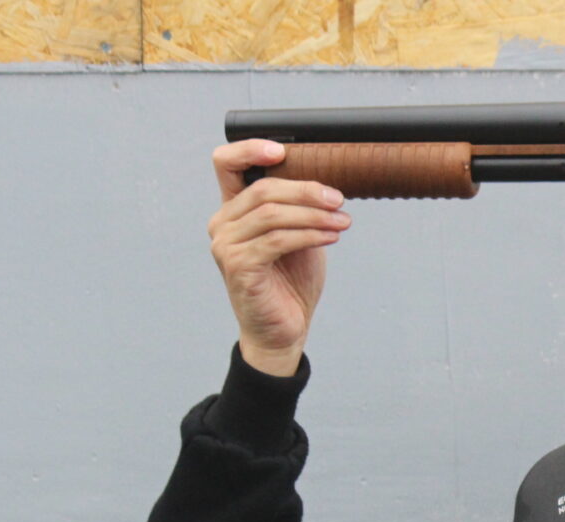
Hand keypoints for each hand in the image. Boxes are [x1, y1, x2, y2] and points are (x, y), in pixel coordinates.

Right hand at [207, 140, 350, 376]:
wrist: (285, 329)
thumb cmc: (290, 282)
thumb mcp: (298, 236)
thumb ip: (299, 209)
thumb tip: (327, 184)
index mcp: (233, 210)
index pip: (227, 164)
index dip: (250, 150)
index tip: (283, 150)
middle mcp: (222, 224)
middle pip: (263, 189)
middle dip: (306, 190)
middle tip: (338, 199)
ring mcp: (226, 246)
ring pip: (272, 214)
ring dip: (314, 214)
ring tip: (342, 221)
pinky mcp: (239, 267)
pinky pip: (277, 240)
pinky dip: (309, 234)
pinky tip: (331, 235)